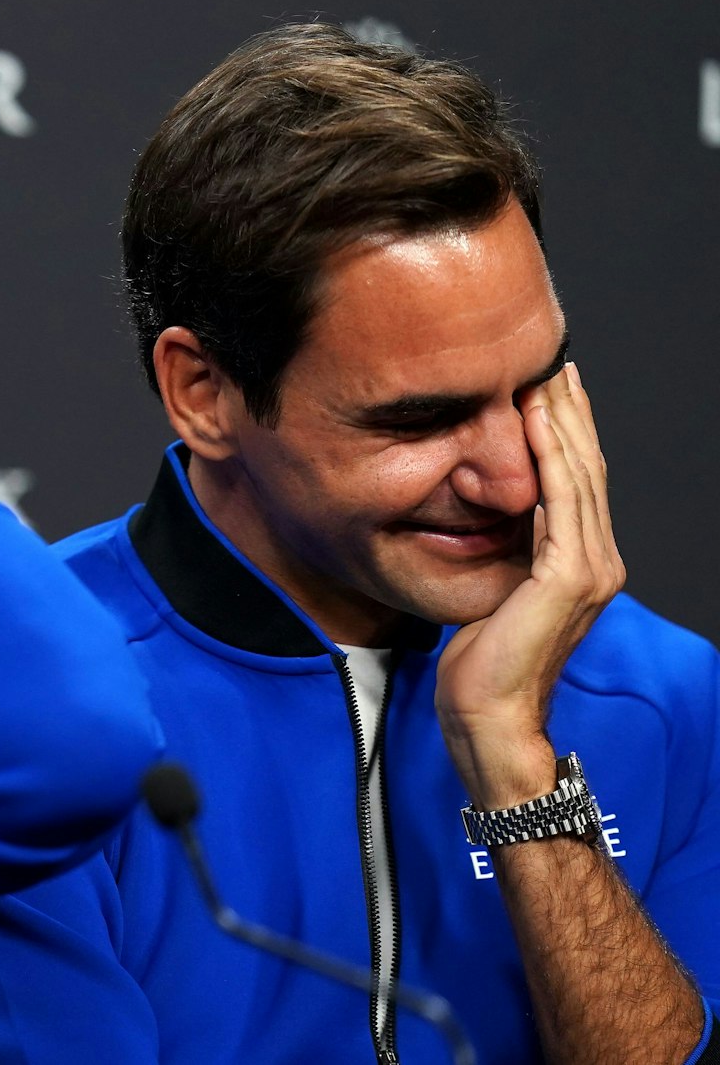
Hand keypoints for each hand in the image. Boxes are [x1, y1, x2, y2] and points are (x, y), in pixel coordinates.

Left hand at [437, 363, 624, 806]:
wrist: (488, 718)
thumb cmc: (480, 668)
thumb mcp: (491, 594)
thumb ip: (502, 554)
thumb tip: (480, 517)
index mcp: (580, 563)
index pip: (574, 480)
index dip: (564, 429)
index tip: (545, 382)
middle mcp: (596, 561)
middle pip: (584, 467)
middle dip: (567, 411)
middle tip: (548, 357)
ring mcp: (588, 569)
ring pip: (577, 475)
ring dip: (561, 421)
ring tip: (544, 374)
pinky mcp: (567, 579)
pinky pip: (561, 502)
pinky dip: (550, 457)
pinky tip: (536, 422)